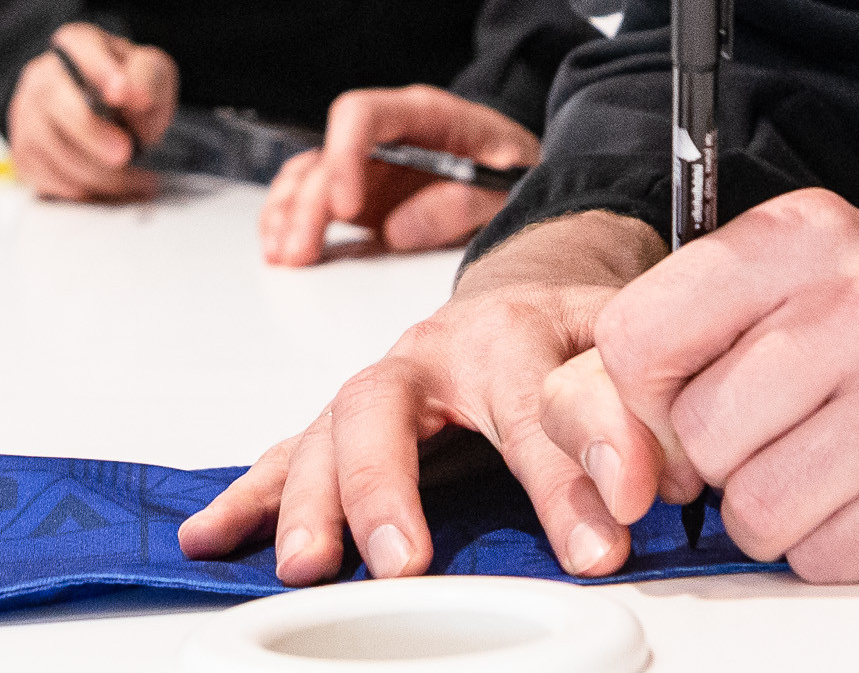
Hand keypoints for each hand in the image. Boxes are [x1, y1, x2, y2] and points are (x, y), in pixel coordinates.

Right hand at [4, 22, 177, 200]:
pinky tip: (109, 186)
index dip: (100, 69)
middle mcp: (43, 75)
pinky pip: (46, 177)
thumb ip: (147, 79)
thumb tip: (134, 95)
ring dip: (95, 171)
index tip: (121, 92)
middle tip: (125, 153)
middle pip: (55, 100)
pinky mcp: (24, 153)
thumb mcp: (150, 72)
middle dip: (91, 133)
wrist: (103, 113)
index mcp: (76, 44)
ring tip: (133, 178)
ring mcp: (27, 114)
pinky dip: (82, 190)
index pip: (81, 46)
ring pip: (50, 147)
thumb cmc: (127, 88)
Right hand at [180, 211, 674, 582]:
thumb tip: (649, 479)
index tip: (597, 542)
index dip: (566, 475)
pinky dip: (246, 498)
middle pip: (386, 409)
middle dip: (387, 487)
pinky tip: (209, 537)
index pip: (533, 404)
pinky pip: (286, 457)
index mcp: (507, 332)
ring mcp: (378, 390)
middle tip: (402, 561)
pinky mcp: (345, 426)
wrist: (528, 291)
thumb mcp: (621, 348)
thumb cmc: (570, 332)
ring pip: (327, 436)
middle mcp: (427, 356)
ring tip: (307, 567)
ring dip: (312, 504)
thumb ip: (632, 404)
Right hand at [260, 85, 536, 265]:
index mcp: (423, 113)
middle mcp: (385, 132)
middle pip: (328, 154)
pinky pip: (309, 196)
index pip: (362, 114)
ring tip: (285, 256)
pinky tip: (280, 248)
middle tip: (303, 252)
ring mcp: (366, 162)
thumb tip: (398, 231)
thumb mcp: (508, 181)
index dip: (345, 156)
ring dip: (289, 213)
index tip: (347, 208)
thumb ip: (463, 202)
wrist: (517, 169)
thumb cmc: (514, 167)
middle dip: (309, 204)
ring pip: (309, 174)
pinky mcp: (357, 191)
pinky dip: (288, 220)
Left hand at [567, 190, 858, 582]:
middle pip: (700, 435)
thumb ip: (681, 337)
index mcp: (803, 235)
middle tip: (776, 438)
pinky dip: (839, 545)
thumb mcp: (788, 287)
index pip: (641, 335)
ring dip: (779, 512)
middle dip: (720, 463)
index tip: (680, 409)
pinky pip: (830, 555)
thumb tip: (596, 425)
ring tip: (830, 465)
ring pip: (757, 509)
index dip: (640, 400)